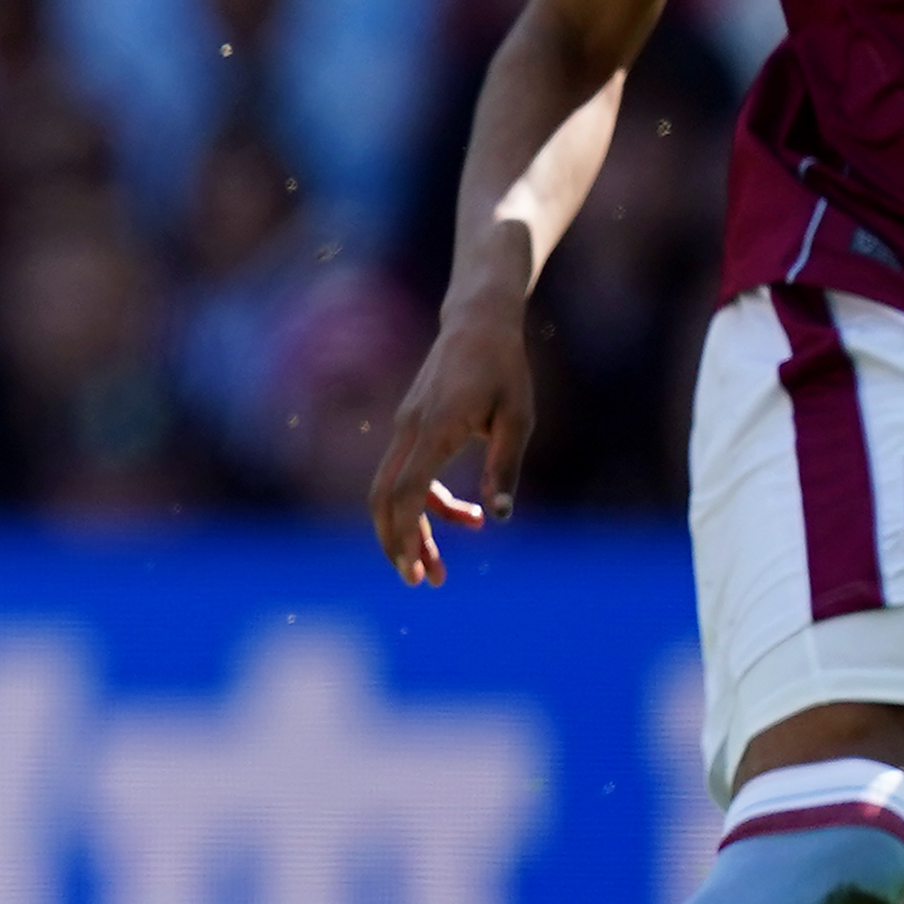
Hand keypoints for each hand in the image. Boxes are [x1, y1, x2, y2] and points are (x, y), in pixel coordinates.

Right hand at [365, 302, 539, 588]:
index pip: (409, 491)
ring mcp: (406, 428)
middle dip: (397, 543)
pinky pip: (406, 474)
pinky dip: (426, 504)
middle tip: (422, 581)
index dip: (407, 534)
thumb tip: (501, 517)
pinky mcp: (412, 427)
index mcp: (435, 428)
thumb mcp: (518, 417)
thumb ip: (505, 466)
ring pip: (391, 490)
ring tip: (440, 566)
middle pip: (384, 498)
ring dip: (411, 530)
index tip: (415, 571)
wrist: (477, 322)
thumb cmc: (504, 368)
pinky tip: (466, 516)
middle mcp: (410, 430)